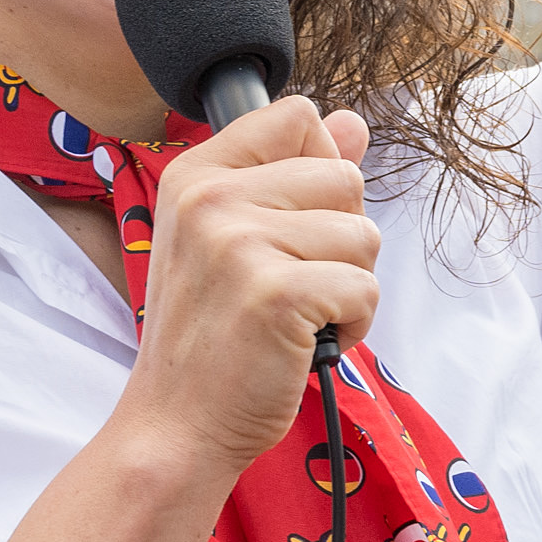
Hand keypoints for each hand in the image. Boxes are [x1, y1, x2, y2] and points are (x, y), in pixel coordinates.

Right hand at [116, 95, 378, 477]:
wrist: (176, 424)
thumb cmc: (211, 335)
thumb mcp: (235, 240)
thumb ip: (293, 173)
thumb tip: (352, 123)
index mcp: (197, 174)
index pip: (297, 117)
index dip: (320, 168)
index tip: (293, 224)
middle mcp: (212, 198)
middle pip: (344, 177)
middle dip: (341, 239)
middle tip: (293, 284)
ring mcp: (239, 244)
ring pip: (363, 235)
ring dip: (348, 286)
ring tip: (298, 317)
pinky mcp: (274, 293)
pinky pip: (364, 287)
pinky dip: (353, 324)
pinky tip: (308, 343)